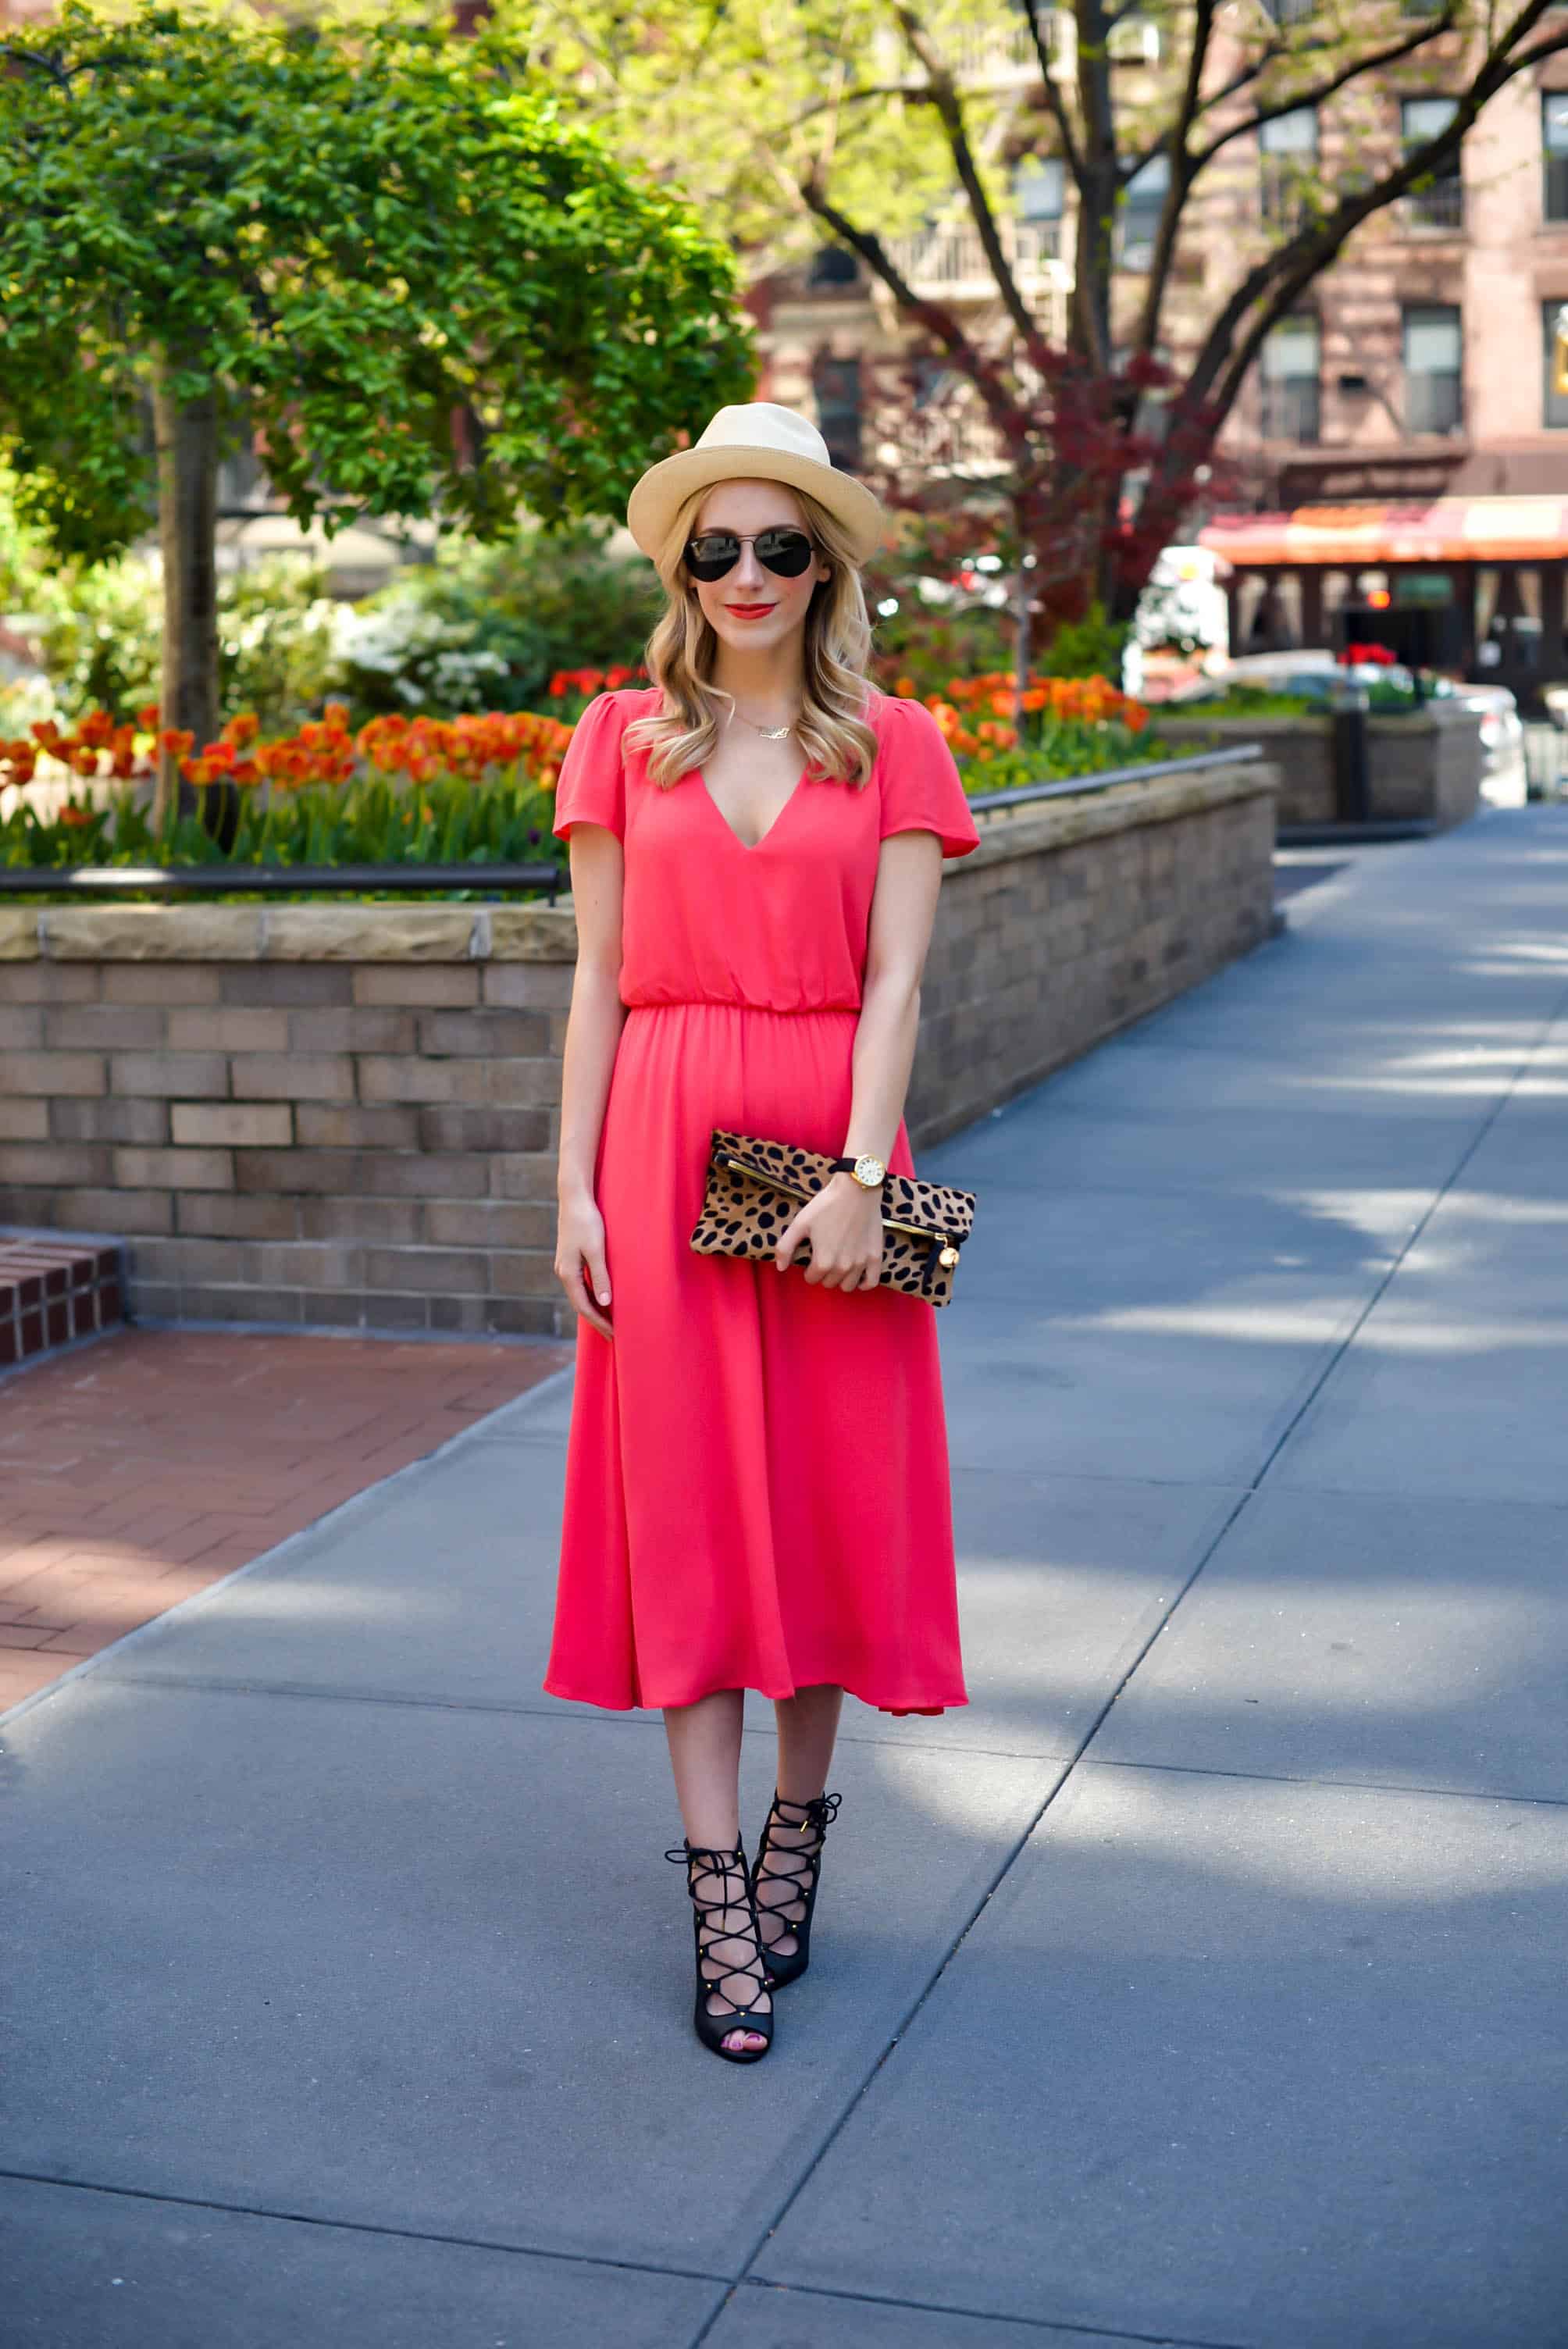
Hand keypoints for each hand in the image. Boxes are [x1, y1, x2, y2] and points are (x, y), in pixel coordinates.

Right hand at [555, 1190, 613, 1338]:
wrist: (574, 1198)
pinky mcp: (570, 1258)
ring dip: (594, 1309)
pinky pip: (580, 1285)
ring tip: (609, 1321)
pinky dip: (591, 1296)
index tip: (614, 1334)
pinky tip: (601, 1298)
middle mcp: (563, 1272)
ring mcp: (565, 1266)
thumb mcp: (596, 1250)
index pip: (584, 1306)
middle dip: (596, 1320)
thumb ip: (601, 1276)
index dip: (599, 1322)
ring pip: (580, 1295)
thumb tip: (605, 1303)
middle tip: (613, 1336)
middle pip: (580, 1304)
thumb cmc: (587, 1221)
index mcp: (568, 1273)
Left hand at [775, 1171, 883, 1292]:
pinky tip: (858, 1276)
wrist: (856, 1189)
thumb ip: (785, 1247)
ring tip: (838, 1265)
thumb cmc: (827, 1205)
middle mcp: (843, 1267)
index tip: (811, 1258)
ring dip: (840, 1279)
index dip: (808, 1270)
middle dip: (823, 1274)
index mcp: (823, 1261)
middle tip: (824, 1257)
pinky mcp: (875, 1257)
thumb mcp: (800, 1223)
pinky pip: (872, 1282)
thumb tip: (780, 1268)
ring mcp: (861, 1263)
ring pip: (847, 1286)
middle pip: (829, 1283)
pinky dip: (864, 1284)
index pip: (812, 1278)